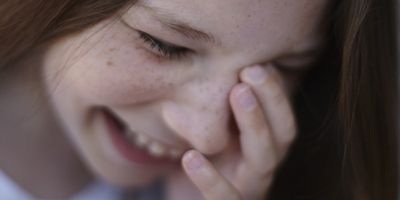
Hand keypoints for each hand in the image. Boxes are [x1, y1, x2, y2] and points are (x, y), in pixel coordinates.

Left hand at [181, 65, 296, 199]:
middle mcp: (262, 167)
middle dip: (272, 98)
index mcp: (262, 147)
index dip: (275, 90)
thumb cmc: (203, 163)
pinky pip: (225, 198)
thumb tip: (219, 66)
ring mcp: (249, 189)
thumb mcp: (213, 134)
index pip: (280, 117)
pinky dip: (210, 179)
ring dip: (254, 123)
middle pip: (282, 133)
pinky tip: (191, 157)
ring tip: (237, 91)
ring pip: (263, 160)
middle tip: (254, 68)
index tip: (259, 61)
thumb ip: (221, 109)